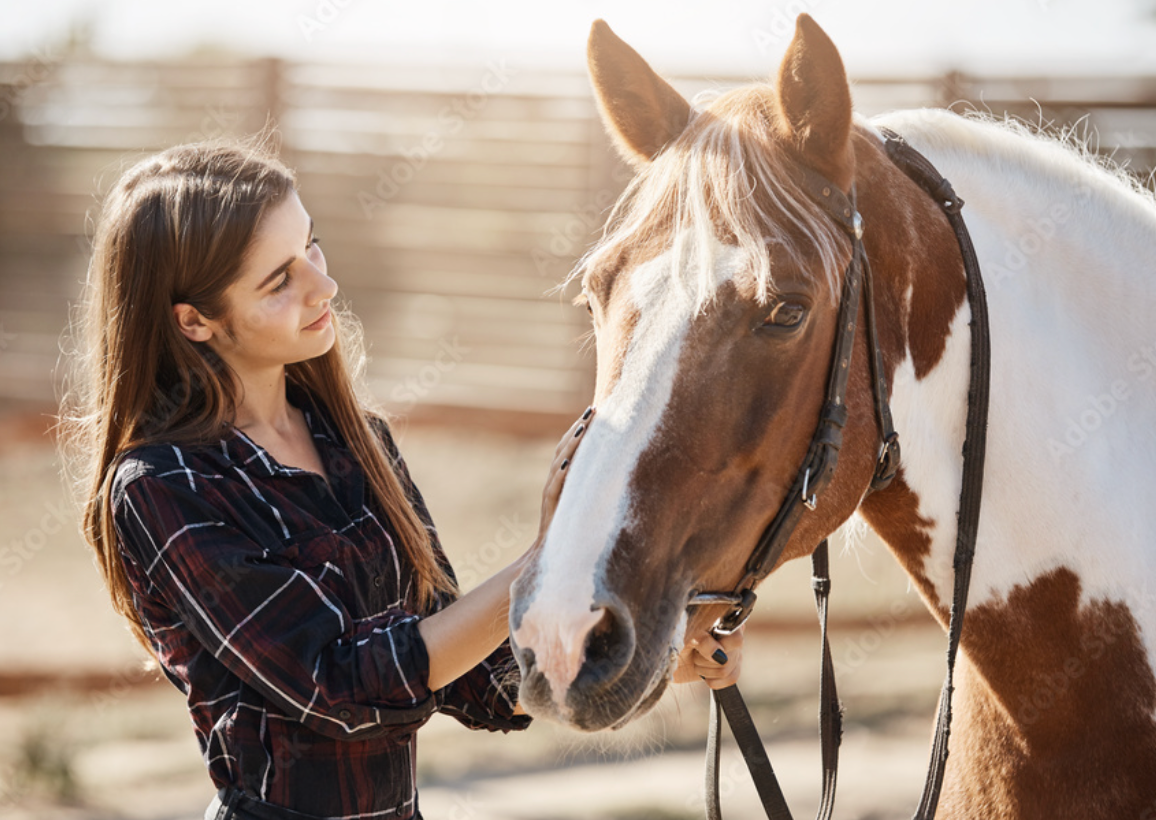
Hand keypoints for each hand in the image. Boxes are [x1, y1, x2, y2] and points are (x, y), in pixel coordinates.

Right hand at [532, 406, 593, 548]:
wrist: (551, 554)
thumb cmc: (571, 529)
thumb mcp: (584, 502)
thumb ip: (591, 486)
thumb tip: (615, 471)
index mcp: (563, 476)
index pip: (571, 446)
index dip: (581, 428)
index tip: (596, 411)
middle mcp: (555, 480)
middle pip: (565, 447)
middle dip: (579, 427)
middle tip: (594, 410)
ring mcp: (551, 492)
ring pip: (560, 461)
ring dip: (572, 443)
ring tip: (584, 426)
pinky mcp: (550, 505)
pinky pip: (555, 485)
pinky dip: (562, 472)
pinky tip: (570, 461)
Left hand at [673, 626, 743, 689]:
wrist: (666, 657)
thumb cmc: (676, 639)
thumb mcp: (687, 635)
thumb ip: (704, 641)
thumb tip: (720, 655)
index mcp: (723, 622)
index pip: (736, 639)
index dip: (720, 647)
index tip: (702, 646)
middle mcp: (732, 637)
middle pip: (730, 659)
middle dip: (706, 659)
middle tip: (695, 651)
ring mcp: (732, 654)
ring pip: (727, 672)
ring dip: (705, 669)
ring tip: (696, 659)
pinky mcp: (729, 670)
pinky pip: (729, 680)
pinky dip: (711, 679)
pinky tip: (703, 671)